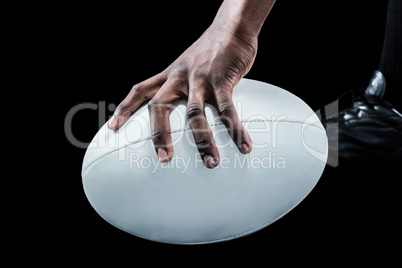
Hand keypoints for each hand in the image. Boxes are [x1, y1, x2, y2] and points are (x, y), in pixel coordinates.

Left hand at [108, 0, 275, 167]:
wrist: (231, 29)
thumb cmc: (209, 51)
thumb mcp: (187, 65)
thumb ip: (182, 85)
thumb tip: (185, 110)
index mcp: (169, 75)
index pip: (140, 90)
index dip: (124, 108)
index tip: (113, 127)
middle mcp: (179, 78)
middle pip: (159, 106)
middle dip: (159, 134)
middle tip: (163, 158)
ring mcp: (200, 79)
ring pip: (194, 113)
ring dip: (202, 140)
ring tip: (210, 162)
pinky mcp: (222, 80)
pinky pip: (227, 109)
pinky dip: (235, 129)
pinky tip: (243, 145)